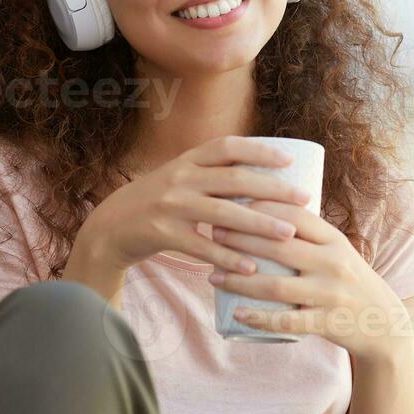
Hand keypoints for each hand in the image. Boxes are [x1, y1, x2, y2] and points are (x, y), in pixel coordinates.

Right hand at [82, 136, 314, 275]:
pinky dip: (228, 257)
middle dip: (272, 189)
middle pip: (233, 179)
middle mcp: (180, 178)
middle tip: (304, 200)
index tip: (289, 161)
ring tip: (288, 234)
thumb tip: (260, 177)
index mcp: (186, 160)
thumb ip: (210, 175)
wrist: (109, 227)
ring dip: (259, 224)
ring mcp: (170, 206)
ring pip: (222, 214)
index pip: (227, 146)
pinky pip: (202, 247)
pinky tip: (251, 267)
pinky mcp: (163, 234)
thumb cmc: (154, 203)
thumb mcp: (178, 178)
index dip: (260, 151)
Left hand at [208, 201, 411, 363]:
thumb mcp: (337, 251)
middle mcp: (333, 263)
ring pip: (276, 285)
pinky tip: (237, 314)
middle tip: (213, 232)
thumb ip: (308, 234)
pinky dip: (259, 318)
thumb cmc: (350, 282)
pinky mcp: (326, 323)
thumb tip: (261, 208)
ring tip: (213, 276)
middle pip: (279, 246)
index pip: (295, 214)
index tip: (232, 201)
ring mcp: (330, 294)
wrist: (384, 324)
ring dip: (239, 281)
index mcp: (335, 240)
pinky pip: (286, 321)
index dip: (262, 206)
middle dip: (240, 238)